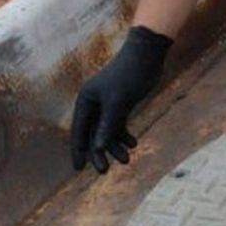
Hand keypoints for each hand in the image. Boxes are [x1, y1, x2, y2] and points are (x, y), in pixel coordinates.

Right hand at [70, 26, 171, 172]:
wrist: (148, 53)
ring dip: (115, 145)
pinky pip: (118, 124)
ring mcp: (107, 103)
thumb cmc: (130, 74)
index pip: (79, 131)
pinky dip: (124, 134)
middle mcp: (93, 102)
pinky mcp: (121, 102)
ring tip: (127, 159)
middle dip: (98, 152)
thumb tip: (98, 148)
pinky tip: (133, 143)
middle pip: (92, 134)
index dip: (78, 151)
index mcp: (86, 100)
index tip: (79, 169)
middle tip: (104, 171)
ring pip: (107, 131)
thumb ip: (108, 125)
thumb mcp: (119, 102)